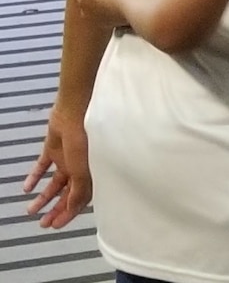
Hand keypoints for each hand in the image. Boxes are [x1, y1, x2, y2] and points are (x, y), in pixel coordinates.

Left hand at [22, 104, 90, 228]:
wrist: (77, 111)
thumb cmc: (88, 137)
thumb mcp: (83, 170)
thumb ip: (79, 191)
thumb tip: (72, 209)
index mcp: (92, 173)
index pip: (80, 199)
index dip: (68, 214)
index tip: (56, 225)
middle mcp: (80, 168)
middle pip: (66, 194)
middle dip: (55, 209)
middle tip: (43, 223)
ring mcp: (67, 158)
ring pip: (54, 183)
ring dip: (43, 197)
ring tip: (31, 209)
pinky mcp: (54, 148)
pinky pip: (43, 166)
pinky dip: (35, 177)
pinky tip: (27, 187)